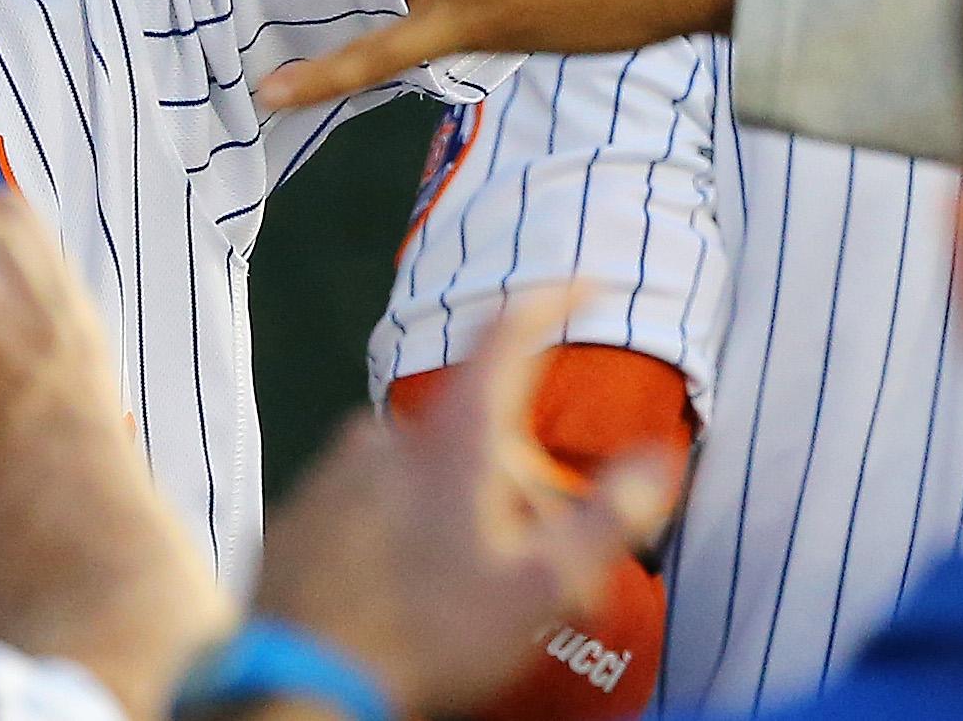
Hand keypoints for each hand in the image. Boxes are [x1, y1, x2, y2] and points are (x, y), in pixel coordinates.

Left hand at [254, 294, 683, 718]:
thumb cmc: (427, 637)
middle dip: (513, 471)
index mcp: (449, 441)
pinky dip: (400, 526)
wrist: (302, 679)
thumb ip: (608, 520)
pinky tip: (410, 585)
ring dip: (452, 504)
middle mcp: (385, 437)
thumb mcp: (540, 588)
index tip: (588, 283)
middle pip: (470, 426)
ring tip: (470, 582)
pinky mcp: (303, 509)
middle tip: (537, 545)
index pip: (506, 334)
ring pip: (418, 467)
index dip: (551, 298)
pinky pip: (368, 499)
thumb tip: (660, 460)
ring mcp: (335, 471)